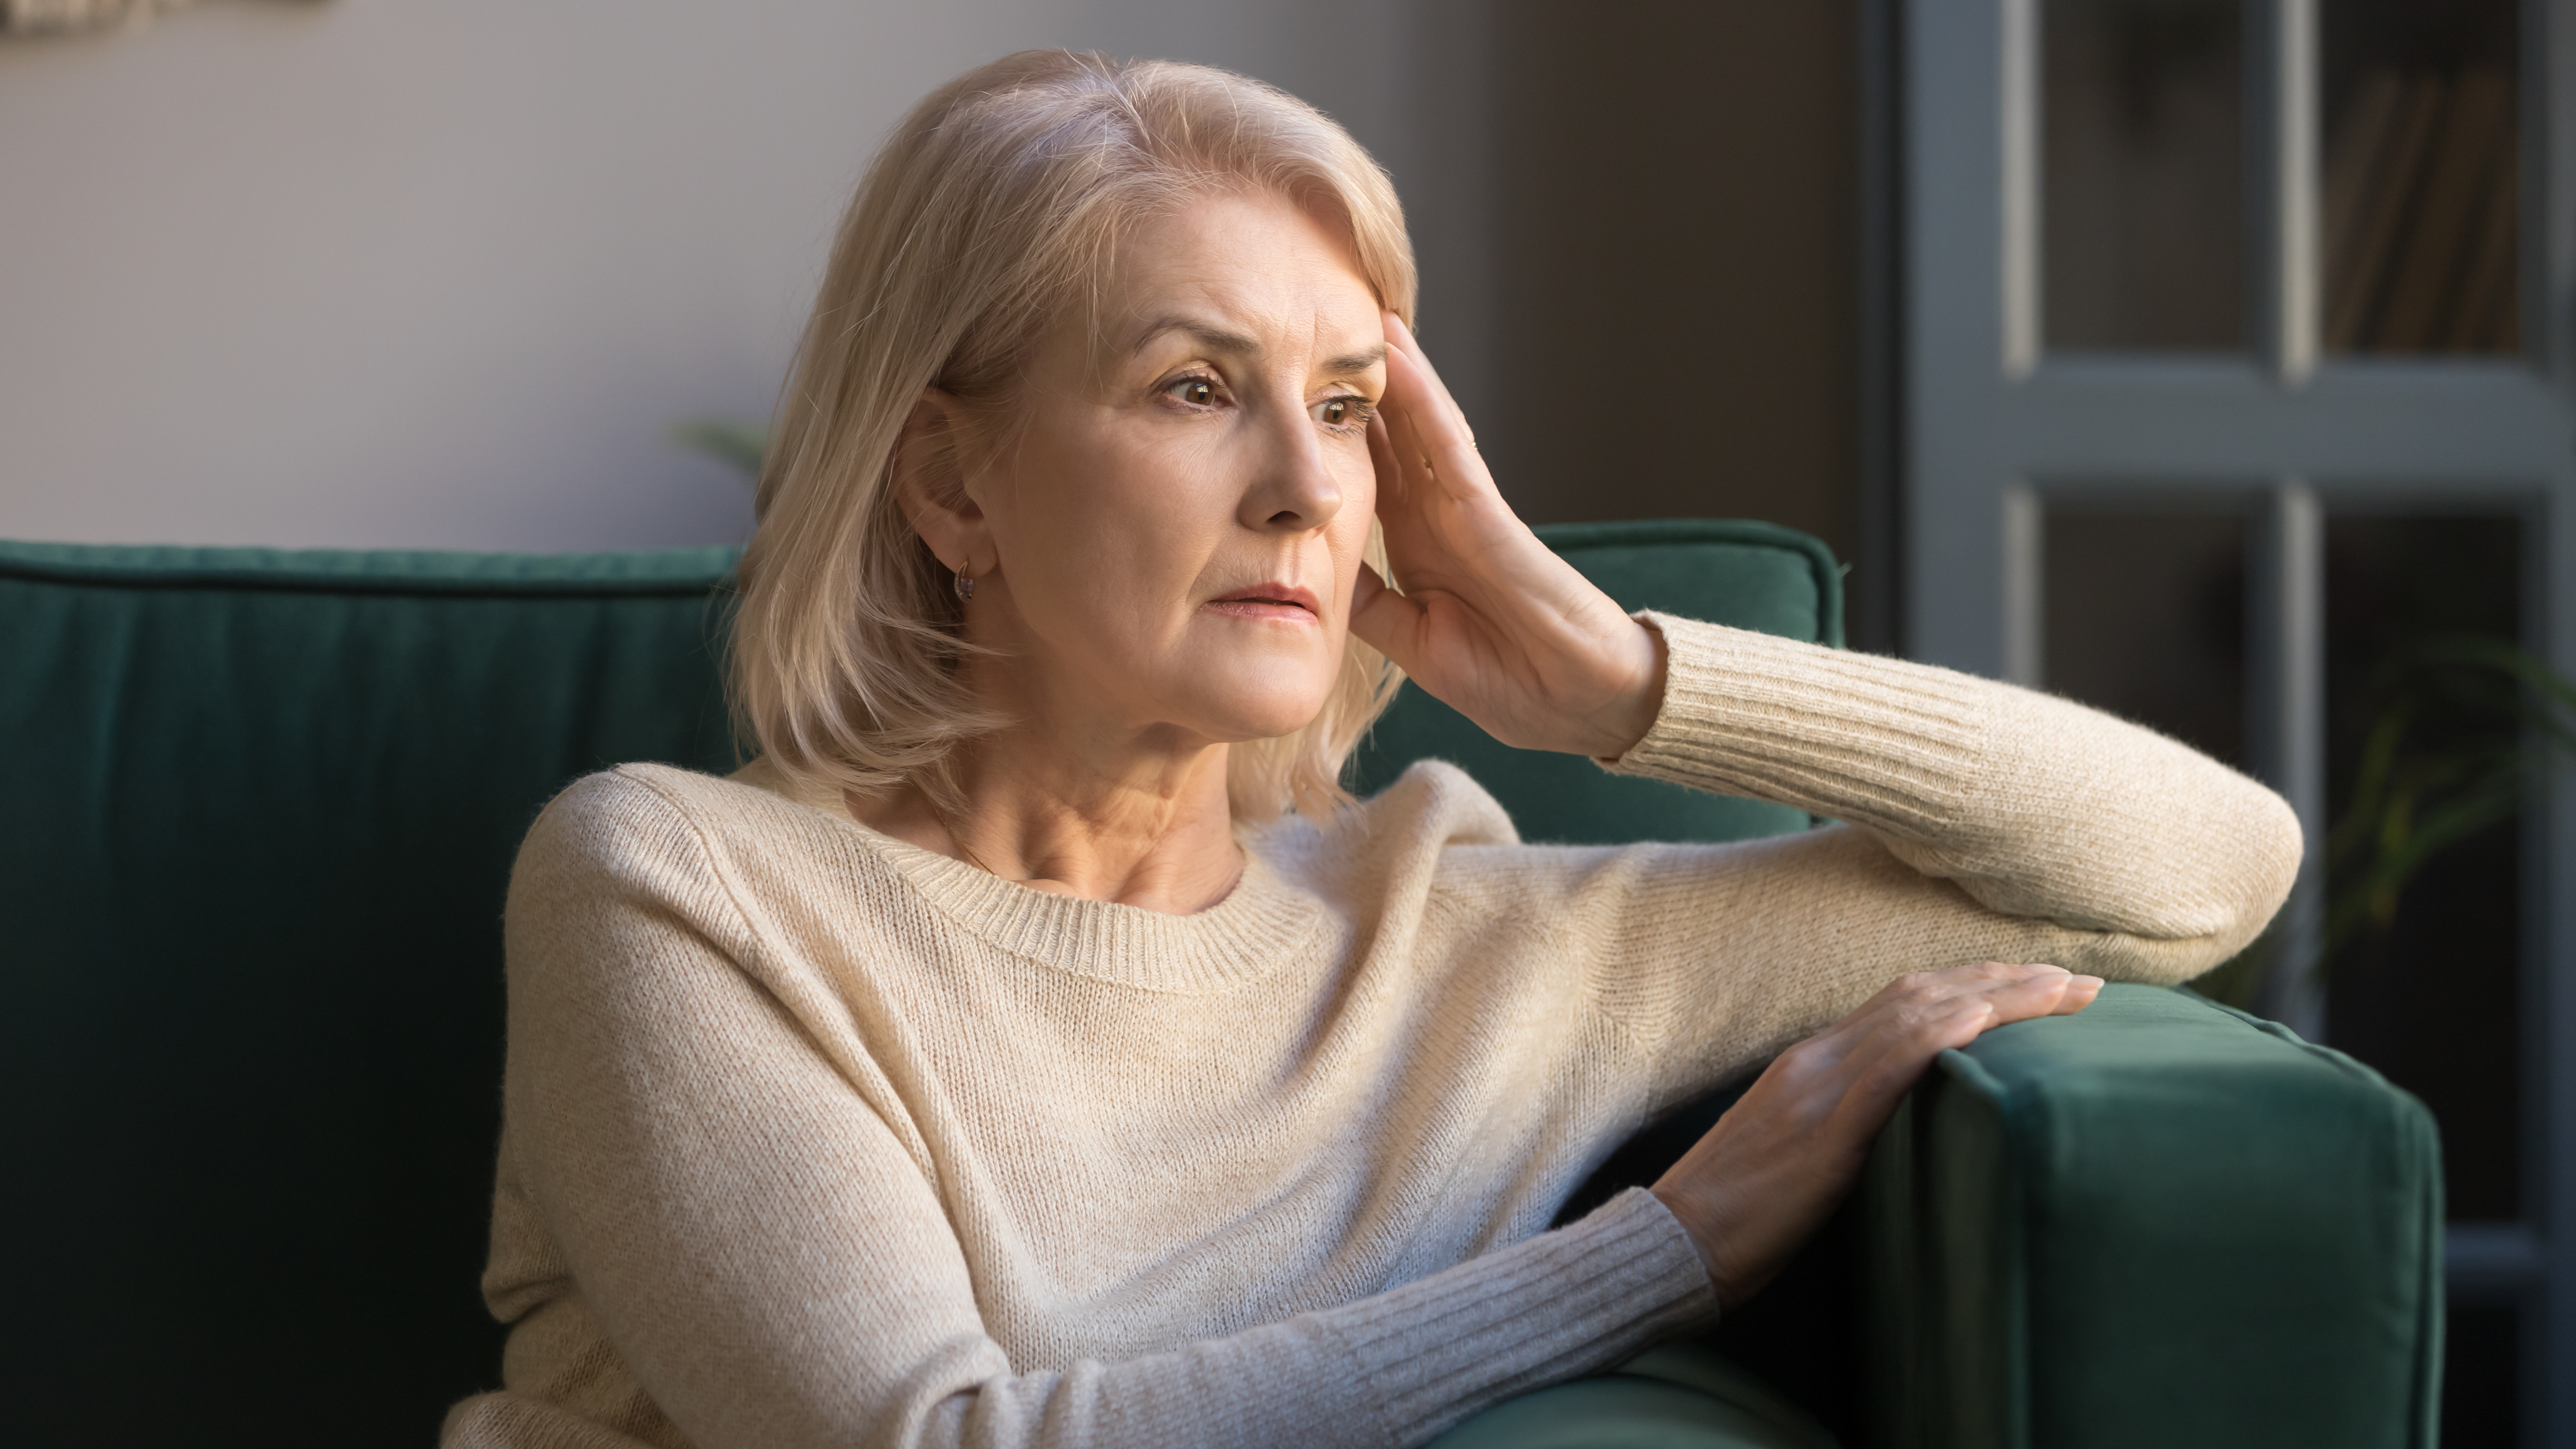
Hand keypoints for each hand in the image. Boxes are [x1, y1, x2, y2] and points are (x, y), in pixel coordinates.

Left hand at [1351, 314, 1666, 757]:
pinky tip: (1400, 361)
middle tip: (1317, 329)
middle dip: (1360, 389)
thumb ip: (1373, 606)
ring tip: (1360, 315)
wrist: (1581, 706)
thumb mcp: (1416, 645)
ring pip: (1419, 427)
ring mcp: (1467, 512)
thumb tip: (1316, 573)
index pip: (1371, 479)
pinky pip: (1450, 451)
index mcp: (1419, 551)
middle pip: (1392, 438)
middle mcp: (1441, 519)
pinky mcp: (1492, 517)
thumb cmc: (1512, 682)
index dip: (1336, 437)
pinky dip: (1425, 404)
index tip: (1291, 397)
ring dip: (1393, 372)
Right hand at [1648, 962, 2103, 1306]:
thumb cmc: (1736, 1213)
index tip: (2044, 985)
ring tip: (2060, 990)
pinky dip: (1935, 1037)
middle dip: (2007, 981)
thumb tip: (1908, 1119)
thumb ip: (1850, 1121)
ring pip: (1914, 1017)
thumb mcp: (1803, 1152)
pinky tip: (1982, 1020)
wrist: (1673, 1244)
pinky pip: (1883, 1072)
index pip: (1908, 1002)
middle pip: (1924, 994)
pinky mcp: (1820, 1135)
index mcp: (1814, 1063)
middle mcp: (1818, 1060)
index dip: (1980, 984)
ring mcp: (1815, 1090)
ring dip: (1995, 998)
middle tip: (2082, 981)